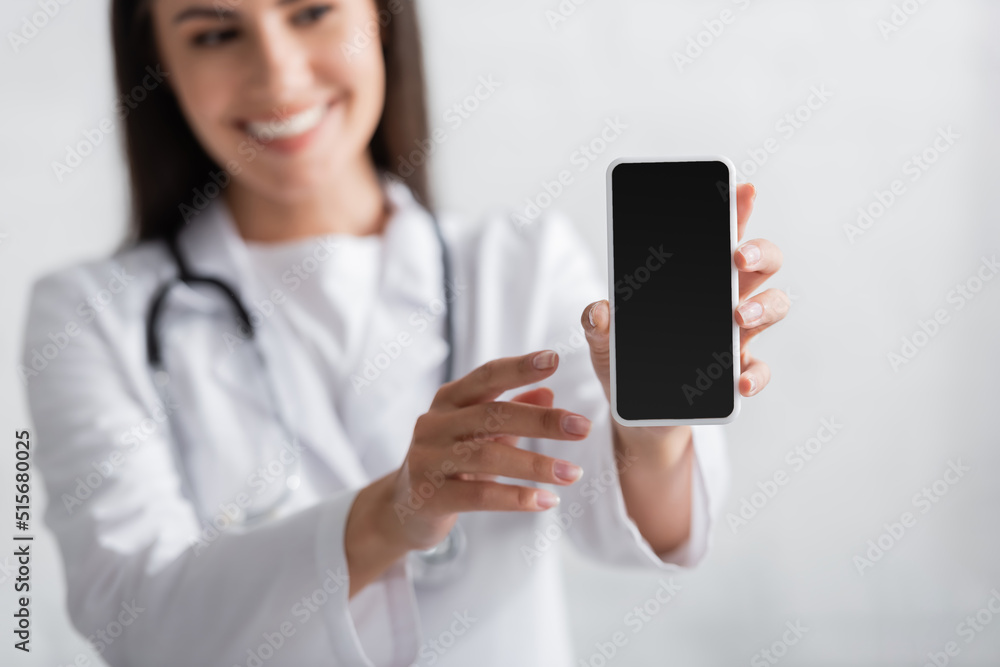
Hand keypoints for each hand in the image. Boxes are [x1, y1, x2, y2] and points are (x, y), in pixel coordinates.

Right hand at [388, 350, 590, 550]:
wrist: (402, 510)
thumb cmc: (447, 463)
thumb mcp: (477, 433)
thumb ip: (510, 412)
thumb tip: (549, 391)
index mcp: (448, 401)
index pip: (487, 376)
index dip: (519, 367)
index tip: (554, 359)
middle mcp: (434, 424)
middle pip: (493, 414)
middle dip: (542, 421)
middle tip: (582, 427)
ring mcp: (428, 459)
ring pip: (488, 455)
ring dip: (536, 465)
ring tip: (573, 473)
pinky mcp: (429, 496)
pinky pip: (479, 494)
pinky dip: (516, 497)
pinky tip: (547, 500)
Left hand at [582, 182, 787, 415]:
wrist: (639, 414)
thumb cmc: (626, 361)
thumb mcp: (603, 339)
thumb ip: (597, 323)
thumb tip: (599, 312)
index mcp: (694, 279)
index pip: (721, 235)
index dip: (737, 210)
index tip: (743, 189)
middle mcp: (725, 299)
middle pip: (761, 263)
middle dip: (757, 252)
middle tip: (737, 257)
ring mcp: (735, 336)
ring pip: (773, 306)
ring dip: (763, 307)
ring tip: (740, 316)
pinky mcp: (735, 374)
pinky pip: (759, 368)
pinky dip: (754, 373)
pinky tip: (739, 379)